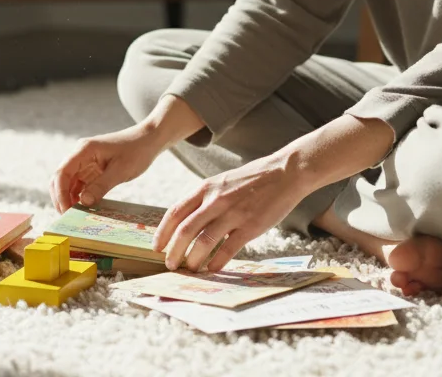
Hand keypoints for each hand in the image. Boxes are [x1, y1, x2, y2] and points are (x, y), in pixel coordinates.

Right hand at [49, 124, 166, 213]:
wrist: (149, 139)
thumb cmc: (137, 151)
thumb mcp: (121, 171)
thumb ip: (101, 186)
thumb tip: (83, 202)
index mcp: (84, 150)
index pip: (62, 173)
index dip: (60, 194)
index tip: (66, 211)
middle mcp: (80, 154)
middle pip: (60, 178)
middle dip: (60, 198)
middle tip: (68, 218)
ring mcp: (85, 161)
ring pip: (68, 182)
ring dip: (69, 198)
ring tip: (75, 216)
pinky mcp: (91, 168)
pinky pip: (79, 184)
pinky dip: (79, 196)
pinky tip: (84, 208)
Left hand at [152, 152, 308, 272]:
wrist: (285, 172)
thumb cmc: (252, 179)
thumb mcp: (222, 182)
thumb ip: (205, 199)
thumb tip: (187, 222)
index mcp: (206, 188)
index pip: (175, 212)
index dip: (163, 232)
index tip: (156, 247)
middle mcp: (216, 200)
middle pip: (185, 230)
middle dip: (174, 251)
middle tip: (170, 264)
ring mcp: (233, 213)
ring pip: (204, 242)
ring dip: (193, 259)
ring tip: (190, 269)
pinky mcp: (251, 226)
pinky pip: (228, 249)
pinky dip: (216, 262)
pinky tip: (212, 268)